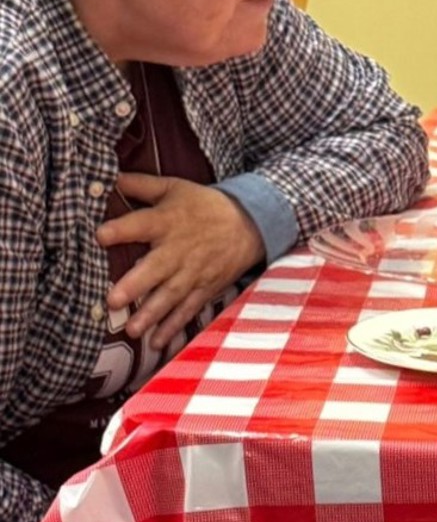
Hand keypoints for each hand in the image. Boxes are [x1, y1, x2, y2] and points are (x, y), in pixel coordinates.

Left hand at [97, 173, 264, 346]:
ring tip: (133, 331)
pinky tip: (159, 343)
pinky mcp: (206, 288)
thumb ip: (142, 185)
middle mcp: (179, 249)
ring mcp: (194, 272)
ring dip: (152, 314)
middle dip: (136, 285)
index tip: (100, 236)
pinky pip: (189, 309)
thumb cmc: (205, 205)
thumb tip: (109, 178)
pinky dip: (175, 326)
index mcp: (169, 221)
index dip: (121, 230)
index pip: (142, 224)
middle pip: (156, 268)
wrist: (251, 222)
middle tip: (113, 300)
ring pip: (171, 295)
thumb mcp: (176, 188)